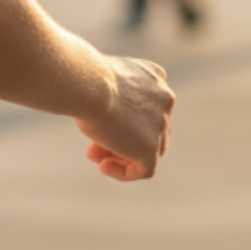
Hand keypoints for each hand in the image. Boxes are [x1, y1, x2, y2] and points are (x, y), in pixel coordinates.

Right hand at [76, 55, 173, 181]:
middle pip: (149, 129)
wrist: (87, 83)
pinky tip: (103, 166)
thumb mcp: (102, 80)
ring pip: (148, 150)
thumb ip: (112, 96)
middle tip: (93, 142)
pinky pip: (144, 169)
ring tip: (93, 155)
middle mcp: (164, 99)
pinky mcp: (151, 148)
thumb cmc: (85, 77)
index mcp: (155, 78)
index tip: (100, 119)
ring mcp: (161, 124)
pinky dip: (124, 172)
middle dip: (121, 137)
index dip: (125, 117)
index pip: (147, 105)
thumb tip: (106, 116)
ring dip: (120, 155)